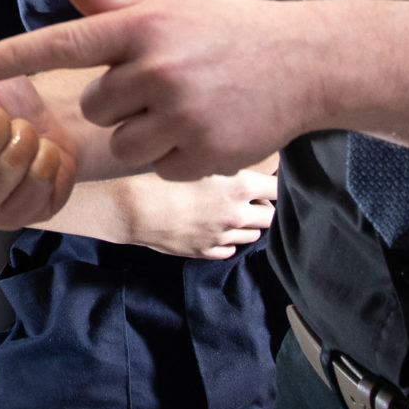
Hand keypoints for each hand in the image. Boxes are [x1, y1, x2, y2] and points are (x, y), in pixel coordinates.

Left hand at [0, 0, 328, 180]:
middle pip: (94, 106)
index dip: (15, 54)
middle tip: (160, 85)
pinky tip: (205, 128)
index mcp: (143, 26)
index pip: (63, 42)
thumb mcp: (175, 3)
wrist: (305, 63)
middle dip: (117, 102)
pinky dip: (174, 157)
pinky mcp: (200, 153)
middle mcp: (156, 69)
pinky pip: (157, 167)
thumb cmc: (230, 29)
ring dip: (141, 134)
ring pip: (121, 143)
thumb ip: (117, 4)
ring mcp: (179, 115)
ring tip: (182, 108)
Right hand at [105, 157, 279, 258]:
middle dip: (264, 206)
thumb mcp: (195, 157)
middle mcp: (236, 213)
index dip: (273, 182)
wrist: (130, 208)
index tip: (265, 177)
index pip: (278, 187)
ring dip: (247, 224)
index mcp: (239, 186)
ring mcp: (221, 235)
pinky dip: (227, 240)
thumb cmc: (157, 174)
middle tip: (250, 195)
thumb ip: (223, 159)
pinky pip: (229, 250)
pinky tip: (213, 227)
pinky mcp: (204, 252)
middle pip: (271, 216)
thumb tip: (241, 158)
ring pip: (253, 236)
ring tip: (230, 211)